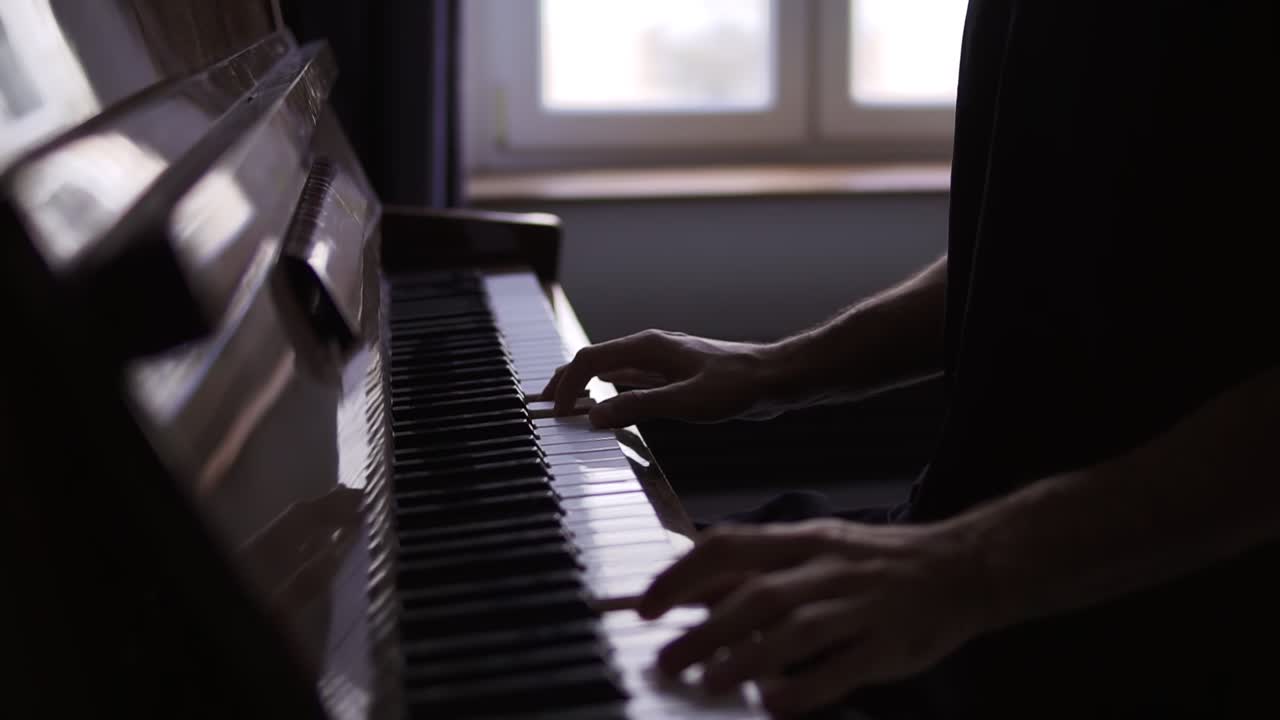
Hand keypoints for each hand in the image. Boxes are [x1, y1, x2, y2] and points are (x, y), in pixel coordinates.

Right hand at [540, 329, 783, 427]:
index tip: (557, 413)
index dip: (567, 385)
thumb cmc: (737, 386)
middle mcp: (650, 349)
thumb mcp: (686, 401)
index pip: (590, 360)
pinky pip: (630, 380)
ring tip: (568, 406)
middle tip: (546, 405)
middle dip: (567, 381)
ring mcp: (662, 361)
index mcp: (648, 347)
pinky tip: (608, 403)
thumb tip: (596, 417)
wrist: (774, 380)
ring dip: (586, 386)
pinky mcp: (674, 375)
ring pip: (611, 370)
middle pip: (595, 360)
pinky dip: (609, 392)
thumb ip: (639, 407)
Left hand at [637, 520, 986, 717]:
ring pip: (795, 630)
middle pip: (755, 595)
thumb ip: (760, 566)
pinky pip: (843, 667)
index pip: (729, 546)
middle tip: (668, 659)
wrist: (962, 566)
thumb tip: (695, 586)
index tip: (648, 606)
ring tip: (709, 682)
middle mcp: (828, 568)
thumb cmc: (877, 561)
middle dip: (704, 629)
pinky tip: (775, 704)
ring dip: (746, 658)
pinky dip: (806, 687)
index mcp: (804, 539)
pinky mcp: (887, 644)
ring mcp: (860, 606)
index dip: (683, 576)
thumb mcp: (817, 547)